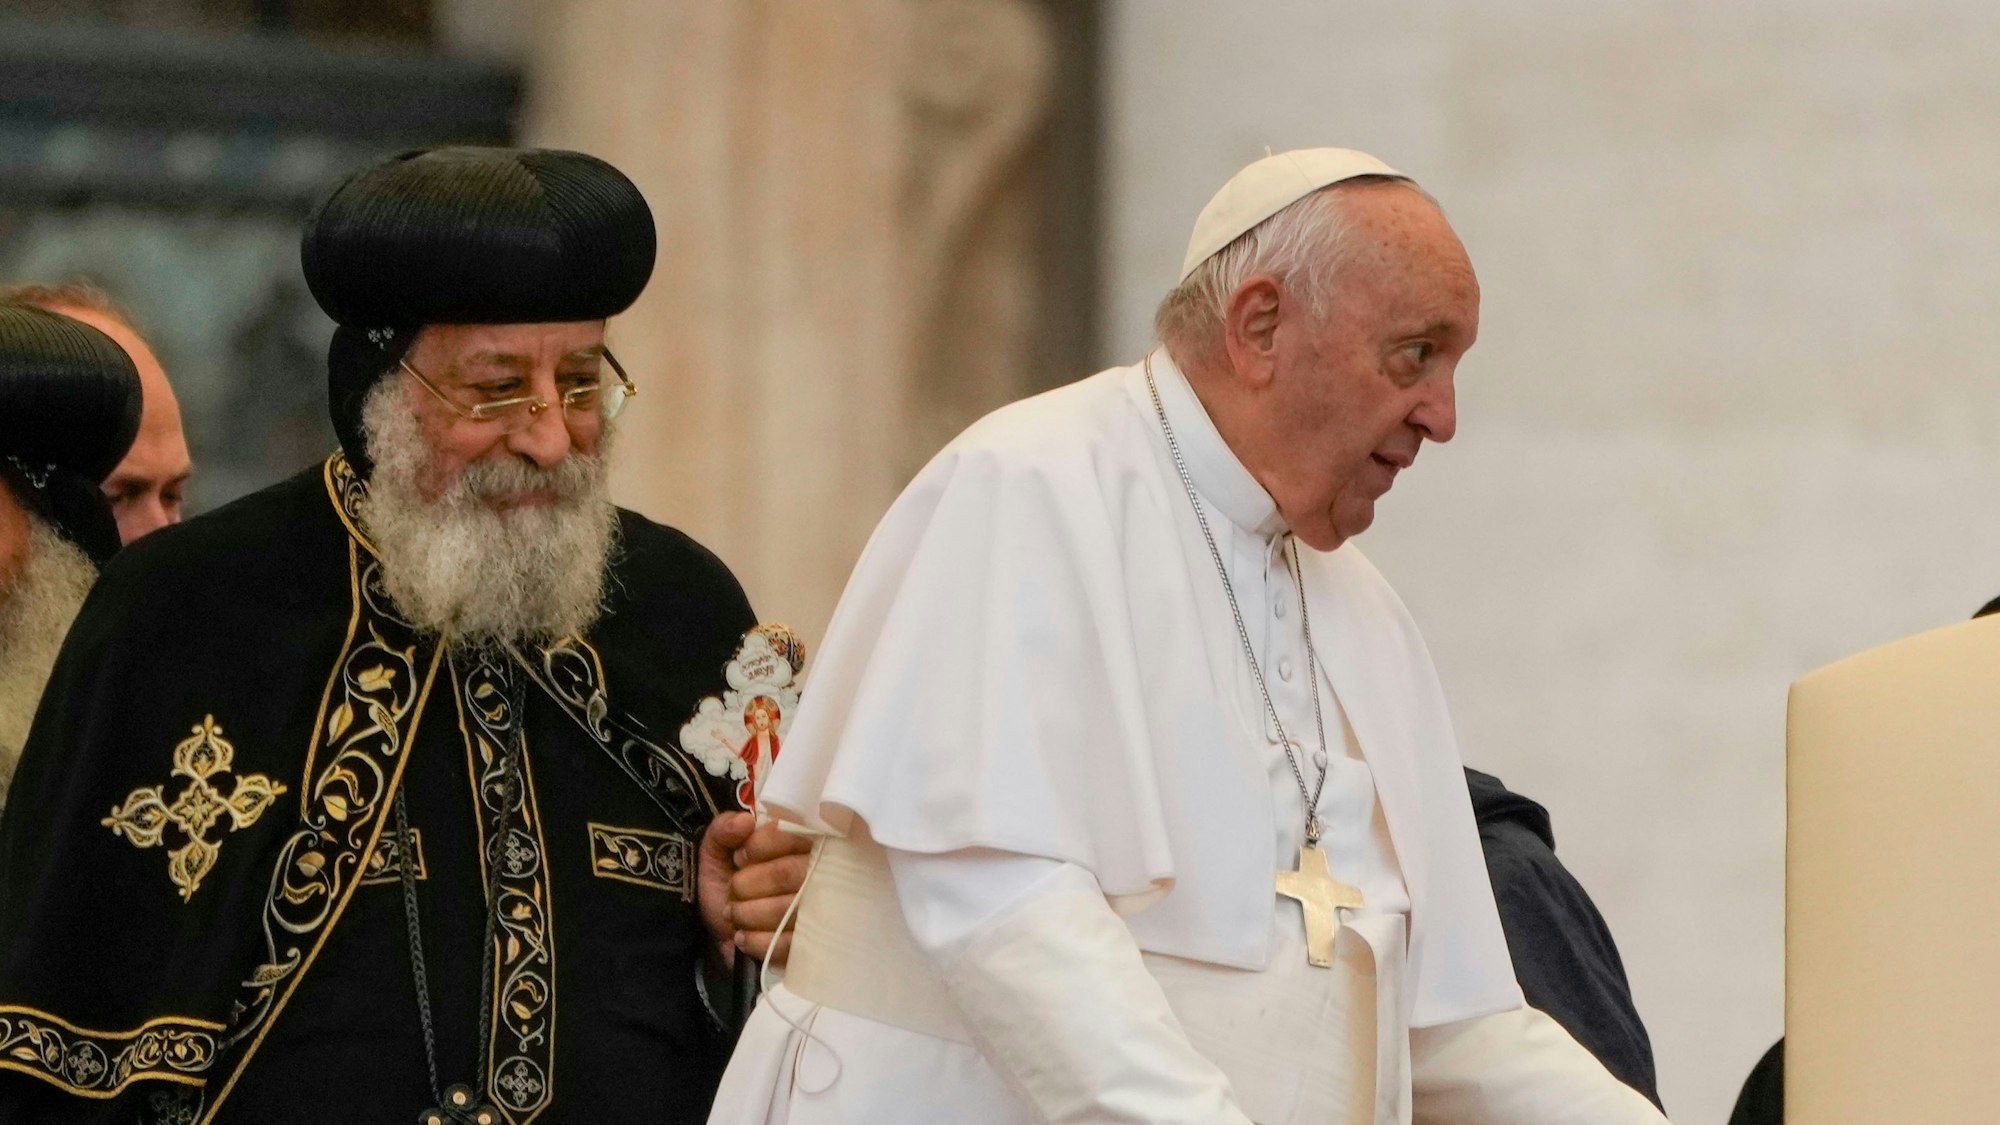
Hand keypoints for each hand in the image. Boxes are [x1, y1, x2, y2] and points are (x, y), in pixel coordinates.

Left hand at [698, 812, 814, 965]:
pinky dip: (756, 940)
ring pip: (787, 909)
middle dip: (749, 884)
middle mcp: (817, 872)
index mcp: (799, 841)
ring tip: (733, 913)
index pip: (793, 834)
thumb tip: (745, 822)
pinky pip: (788, 944)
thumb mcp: (716, 850)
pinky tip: (742, 935)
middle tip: (733, 889)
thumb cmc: (725, 883)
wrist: (717, 932)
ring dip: (748, 913)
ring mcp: (818, 910)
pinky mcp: (810, 943)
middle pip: (789, 873)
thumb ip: (723, 829)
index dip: (760, 845)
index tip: (739, 857)